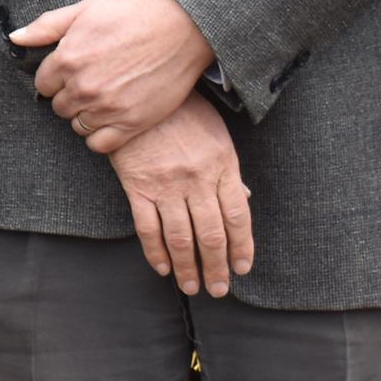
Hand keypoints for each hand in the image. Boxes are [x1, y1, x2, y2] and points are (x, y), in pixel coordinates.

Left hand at [15, 0, 214, 151]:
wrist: (183, 29)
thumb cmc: (132, 15)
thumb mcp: (85, 9)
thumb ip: (46, 26)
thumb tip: (15, 38)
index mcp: (67, 59)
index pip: (43, 85)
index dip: (56, 79)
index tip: (73, 72)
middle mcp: (83, 87)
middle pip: (59, 106)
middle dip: (70, 96)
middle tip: (92, 84)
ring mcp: (107, 107)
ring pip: (77, 125)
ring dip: (85, 115)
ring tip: (103, 99)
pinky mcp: (132, 123)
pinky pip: (99, 144)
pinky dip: (100, 136)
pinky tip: (110, 119)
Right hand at [110, 91, 253, 296]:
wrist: (140, 91)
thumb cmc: (182, 110)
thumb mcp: (216, 134)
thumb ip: (228, 169)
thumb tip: (243, 198)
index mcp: (223, 166)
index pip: (239, 218)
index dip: (243, 248)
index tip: (242, 269)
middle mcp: (198, 180)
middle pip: (212, 235)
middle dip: (217, 267)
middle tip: (218, 289)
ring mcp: (166, 184)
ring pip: (182, 237)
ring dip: (188, 268)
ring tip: (191, 287)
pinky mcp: (137, 185)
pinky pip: (148, 226)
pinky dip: (155, 250)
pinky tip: (161, 266)